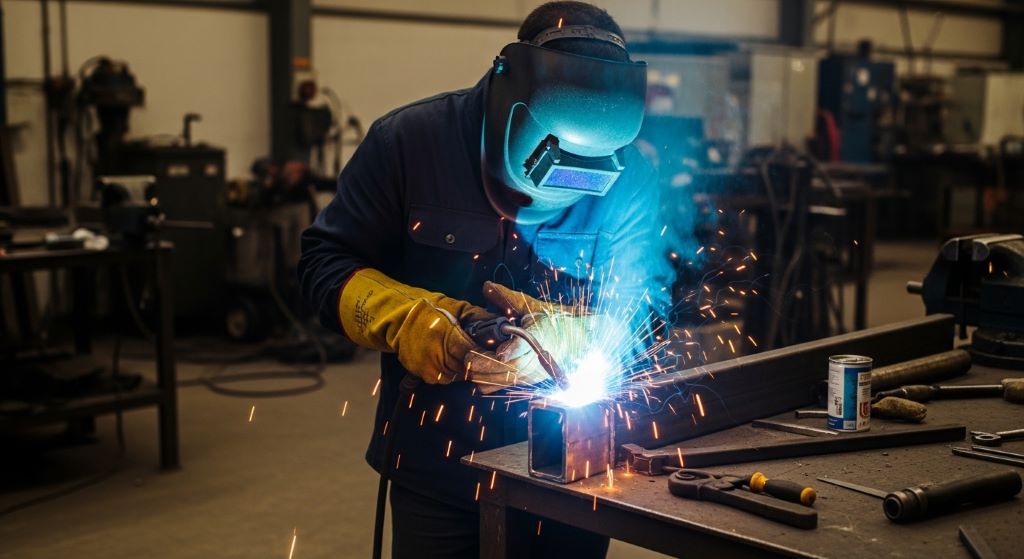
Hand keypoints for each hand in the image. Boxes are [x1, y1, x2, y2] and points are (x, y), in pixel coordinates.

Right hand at [338, 269, 495, 383]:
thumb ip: (480, 319)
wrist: (400, 320)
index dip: (489, 357)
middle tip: (492, 360)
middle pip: (469, 369)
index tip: (501, 357)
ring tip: (469, 356)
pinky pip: (447, 378)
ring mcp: (429, 368)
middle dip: (481, 364)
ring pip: (459, 376)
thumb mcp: (458, 309)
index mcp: (447, 336)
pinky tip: (454, 360)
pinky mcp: (424, 375)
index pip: (475, 354)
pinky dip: (454, 371)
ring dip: (467, 368)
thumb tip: (504, 325)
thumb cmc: (432, 312)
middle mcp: (437, 355)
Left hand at [468, 282, 616, 393]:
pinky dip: (488, 381)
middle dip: (486, 364)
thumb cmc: (547, 321)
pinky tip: (479, 370)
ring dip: (484, 374)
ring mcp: (532, 372)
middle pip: (510, 368)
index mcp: (540, 334)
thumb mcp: (530, 306)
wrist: (569, 342)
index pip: (527, 344)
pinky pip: (503, 386)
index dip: (513, 350)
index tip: (501, 353)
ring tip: (470, 363)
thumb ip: (507, 298)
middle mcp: (537, 357)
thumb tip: (486, 286)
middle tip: (468, 357)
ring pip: (505, 380)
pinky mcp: (526, 381)